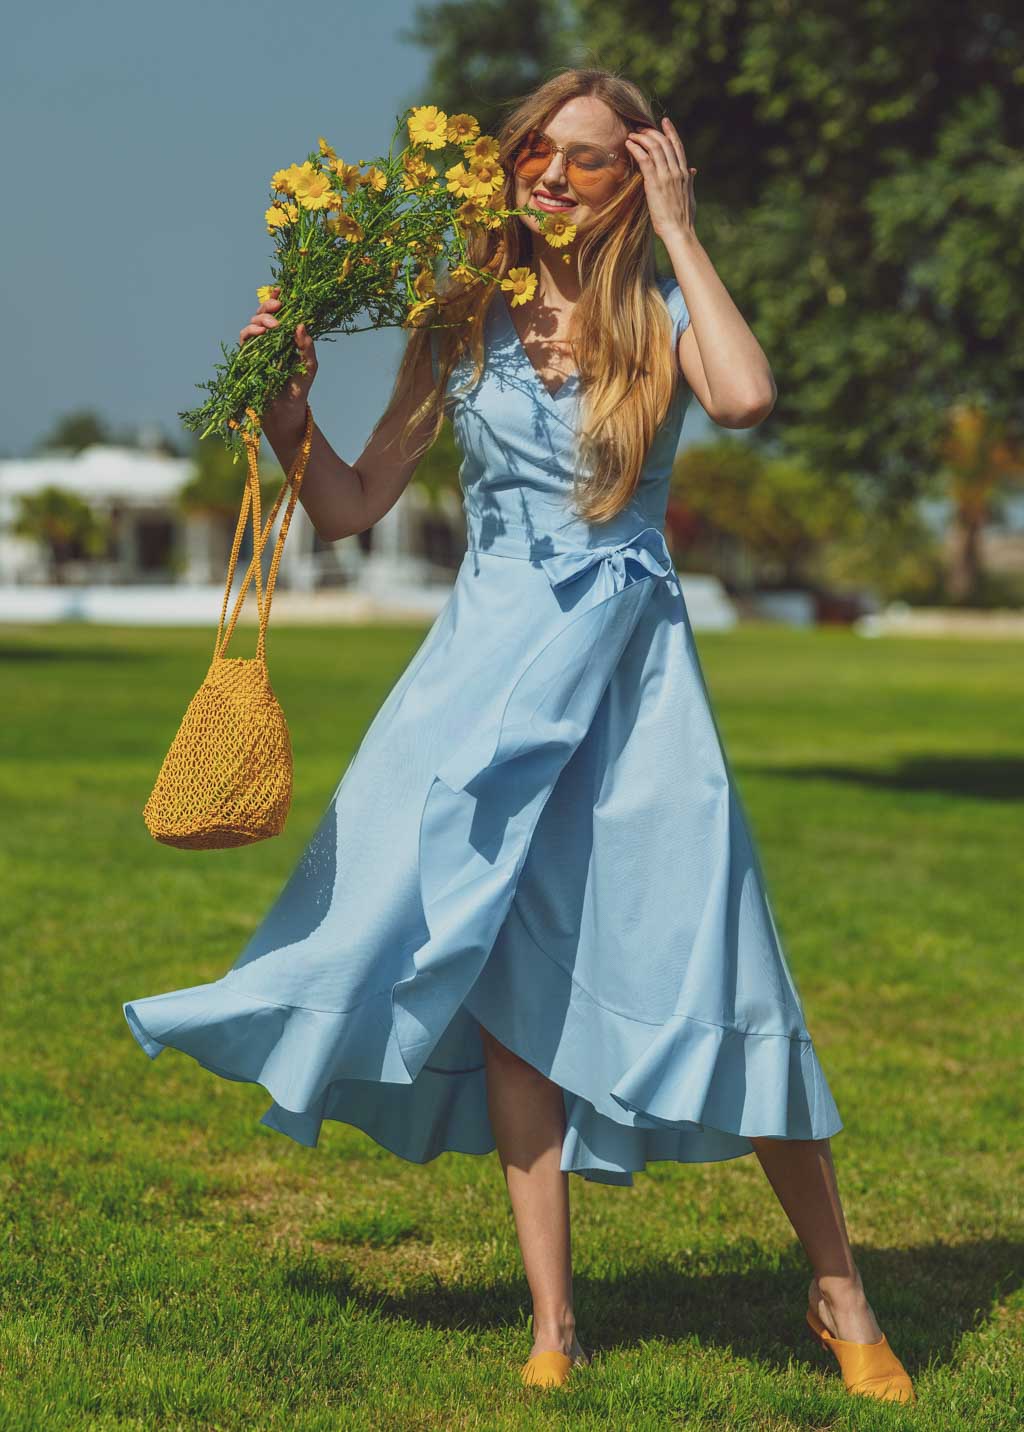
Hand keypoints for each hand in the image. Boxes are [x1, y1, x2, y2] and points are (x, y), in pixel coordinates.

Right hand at [239, 285, 317, 431]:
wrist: (284, 412)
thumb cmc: (299, 389)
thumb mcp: (309, 367)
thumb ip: (307, 346)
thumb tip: (300, 324)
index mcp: (287, 337)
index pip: (282, 313)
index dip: (279, 299)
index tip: (283, 289)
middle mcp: (271, 339)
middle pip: (265, 314)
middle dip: (270, 306)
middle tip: (278, 306)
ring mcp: (258, 347)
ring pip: (254, 323)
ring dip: (262, 319)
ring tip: (273, 326)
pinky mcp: (247, 357)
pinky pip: (245, 338)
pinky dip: (251, 332)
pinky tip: (261, 333)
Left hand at [624, 117, 696, 241]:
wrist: (679, 231)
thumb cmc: (683, 218)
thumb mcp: (690, 196)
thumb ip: (690, 181)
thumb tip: (693, 171)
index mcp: (685, 173)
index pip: (678, 146)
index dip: (671, 131)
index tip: (664, 121)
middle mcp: (677, 171)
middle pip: (664, 143)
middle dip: (652, 132)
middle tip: (640, 128)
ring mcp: (666, 176)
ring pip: (654, 148)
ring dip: (642, 138)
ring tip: (632, 134)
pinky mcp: (655, 183)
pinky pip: (645, 159)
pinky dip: (636, 149)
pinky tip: (629, 144)